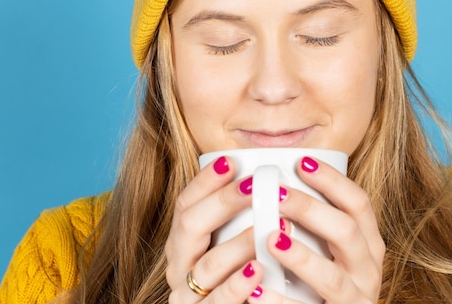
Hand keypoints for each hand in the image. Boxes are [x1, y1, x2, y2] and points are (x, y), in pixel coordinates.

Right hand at [165, 156, 263, 303]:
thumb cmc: (236, 279)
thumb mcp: (231, 248)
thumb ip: (238, 221)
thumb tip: (269, 182)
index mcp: (182, 243)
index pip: (185, 205)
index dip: (205, 181)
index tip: (230, 161)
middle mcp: (178, 266)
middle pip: (190, 226)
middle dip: (223, 203)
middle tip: (255, 186)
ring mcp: (187, 295)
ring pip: (208, 265)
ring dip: (240, 244)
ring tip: (273, 228)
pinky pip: (219, 300)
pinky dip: (238, 284)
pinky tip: (259, 270)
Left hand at [256, 156, 384, 303]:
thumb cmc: (321, 281)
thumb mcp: (330, 250)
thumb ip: (315, 222)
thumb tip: (277, 181)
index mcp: (367, 243)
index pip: (358, 203)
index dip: (332, 180)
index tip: (301, 162)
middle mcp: (367, 270)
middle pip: (346, 232)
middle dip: (310, 210)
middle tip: (275, 194)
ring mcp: (354, 300)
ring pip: (331, 277)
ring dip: (300, 257)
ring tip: (272, 239)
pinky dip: (279, 301)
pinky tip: (254, 290)